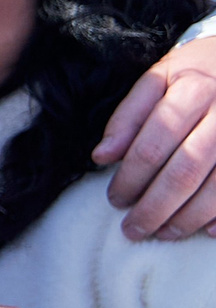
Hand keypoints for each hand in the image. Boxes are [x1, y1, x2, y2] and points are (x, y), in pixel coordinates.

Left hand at [94, 41, 215, 238]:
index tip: (115, 199)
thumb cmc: (198, 74)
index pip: (153, 144)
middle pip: (185, 170)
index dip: (131, 178)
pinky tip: (206, 231)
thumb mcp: (159, 78)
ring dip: (188, 218)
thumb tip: (101, 156)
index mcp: (193, 90)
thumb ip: (128, 116)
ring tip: (163, 233)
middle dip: (155, 207)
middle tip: (132, 229)